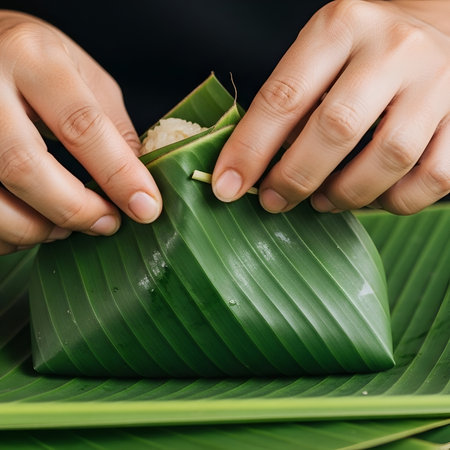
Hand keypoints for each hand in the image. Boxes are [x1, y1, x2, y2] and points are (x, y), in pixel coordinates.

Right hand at [0, 11, 161, 254]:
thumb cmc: (39, 64)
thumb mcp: (84, 77)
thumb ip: (113, 128)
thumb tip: (138, 187)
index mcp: (34, 59)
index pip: (81, 126)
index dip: (119, 175)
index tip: (146, 208)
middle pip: (25, 166)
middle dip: (75, 209)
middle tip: (107, 224)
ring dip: (37, 229)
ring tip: (68, 228)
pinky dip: (8, 235)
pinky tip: (33, 226)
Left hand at [212, 0, 449, 214]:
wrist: (443, 22)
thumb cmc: (365, 50)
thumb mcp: (321, 55)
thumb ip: (291, 104)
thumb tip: (255, 170)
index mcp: (340, 27)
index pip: (283, 97)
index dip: (250, 150)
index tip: (227, 188)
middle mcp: (392, 49)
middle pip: (335, 130)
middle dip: (295, 178)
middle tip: (275, 201)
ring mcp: (437, 83)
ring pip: (387, 159)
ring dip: (345, 195)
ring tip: (323, 200)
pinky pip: (432, 178)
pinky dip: (395, 201)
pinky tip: (374, 197)